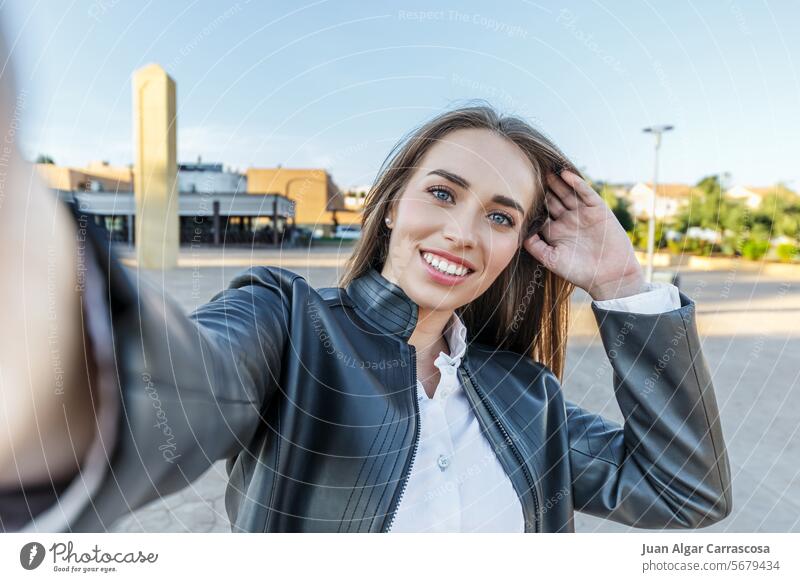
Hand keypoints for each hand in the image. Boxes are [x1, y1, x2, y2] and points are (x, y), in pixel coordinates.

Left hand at [523, 170, 646, 300]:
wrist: (609, 276)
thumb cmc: (579, 271)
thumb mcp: (551, 259)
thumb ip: (534, 245)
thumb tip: (518, 232)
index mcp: (555, 231)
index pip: (540, 212)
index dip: (531, 201)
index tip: (517, 189)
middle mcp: (568, 220)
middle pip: (552, 198)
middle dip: (542, 187)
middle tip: (529, 171)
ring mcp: (583, 214)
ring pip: (567, 193)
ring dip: (557, 181)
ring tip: (545, 167)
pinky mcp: (598, 210)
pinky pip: (585, 193)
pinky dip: (576, 183)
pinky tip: (565, 174)